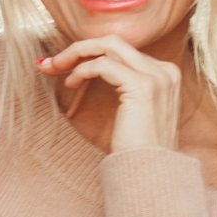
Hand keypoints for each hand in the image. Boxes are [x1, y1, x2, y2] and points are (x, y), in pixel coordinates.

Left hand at [40, 36, 182, 151]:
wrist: (149, 174)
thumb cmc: (134, 150)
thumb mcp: (128, 110)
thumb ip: (117, 84)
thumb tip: (84, 65)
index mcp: (164, 74)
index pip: (122, 50)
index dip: (89, 52)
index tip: (62, 64)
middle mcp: (164, 71)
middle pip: (114, 41)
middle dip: (79, 47)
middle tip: (52, 62)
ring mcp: (156, 77)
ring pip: (108, 45)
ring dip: (75, 54)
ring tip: (54, 68)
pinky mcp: (142, 86)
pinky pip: (103, 64)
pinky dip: (82, 71)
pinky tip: (71, 84)